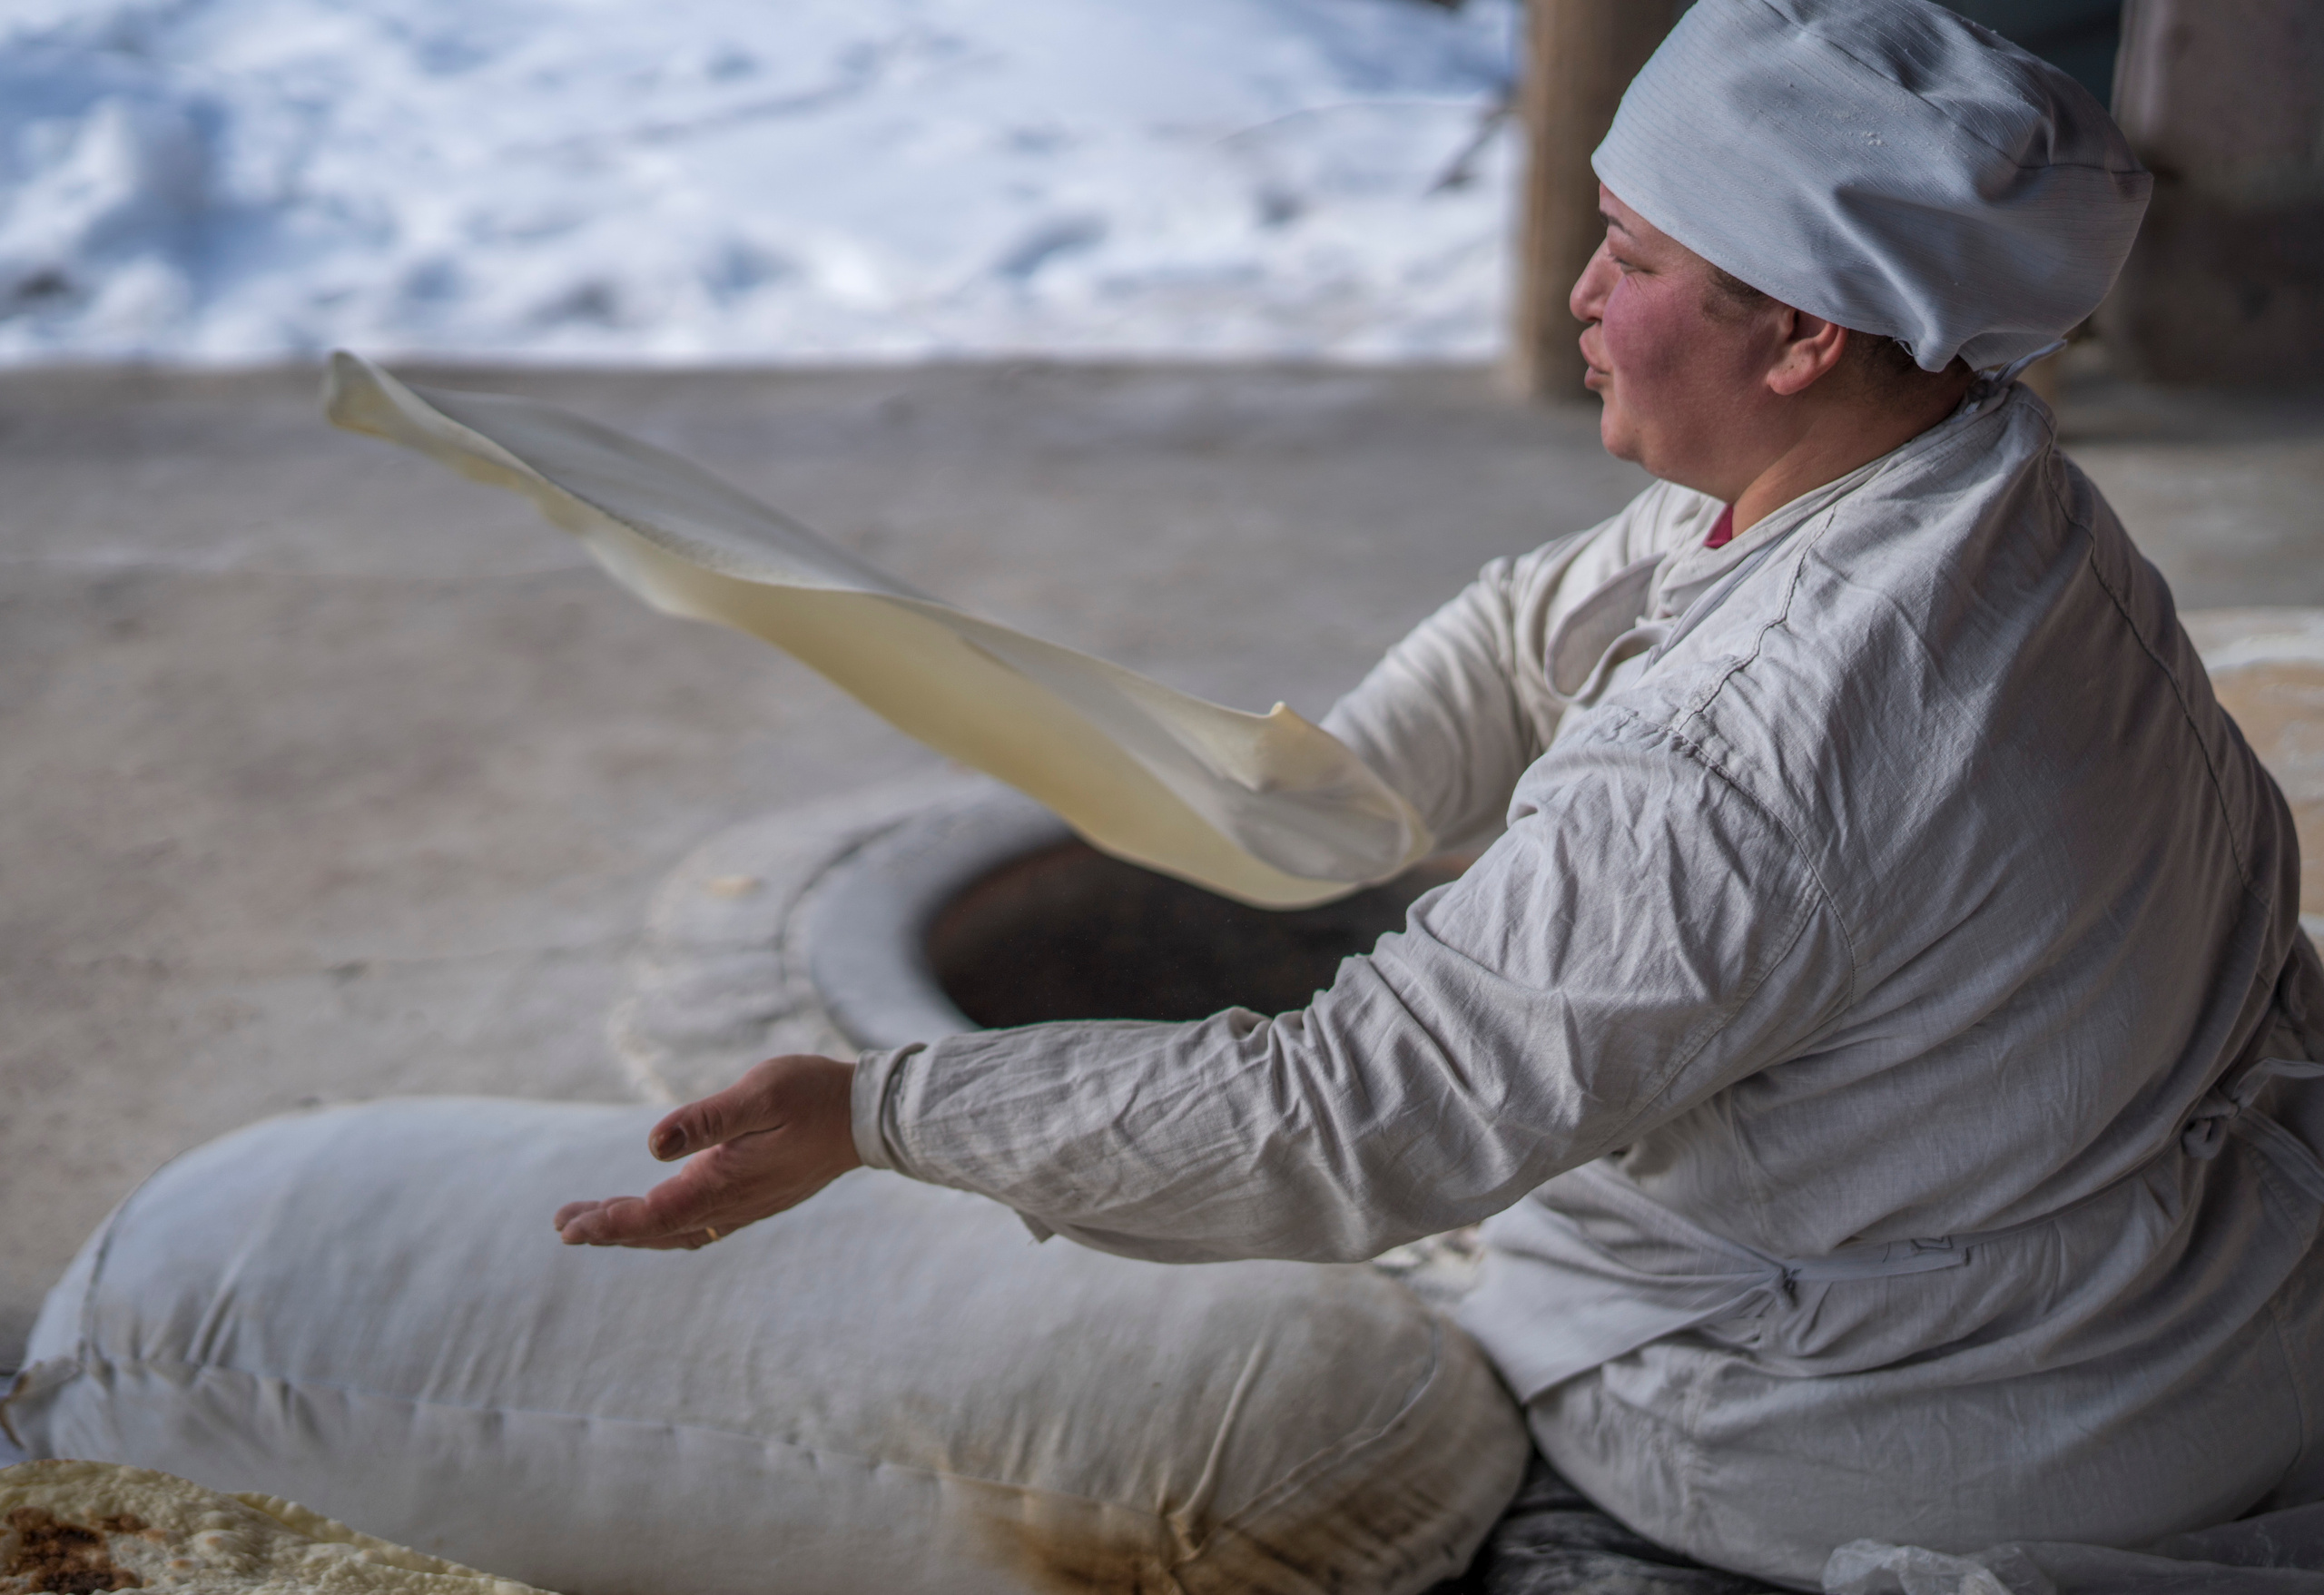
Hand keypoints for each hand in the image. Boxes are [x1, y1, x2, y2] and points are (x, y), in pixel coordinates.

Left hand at [553, 1054, 861, 1249]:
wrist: (868, 1116)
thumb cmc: (814, 1095)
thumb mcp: (760, 1094)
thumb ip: (706, 1119)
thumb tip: (652, 1144)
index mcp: (726, 1183)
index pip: (655, 1215)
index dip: (610, 1223)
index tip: (570, 1226)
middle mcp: (732, 1204)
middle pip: (658, 1230)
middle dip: (609, 1229)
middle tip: (564, 1224)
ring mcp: (745, 1205)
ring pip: (676, 1230)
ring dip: (633, 1228)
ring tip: (591, 1218)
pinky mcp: (753, 1198)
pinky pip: (697, 1224)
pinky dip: (663, 1224)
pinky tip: (650, 1212)